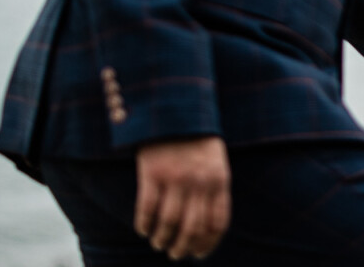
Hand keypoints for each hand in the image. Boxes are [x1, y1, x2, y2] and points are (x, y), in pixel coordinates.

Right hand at [135, 136, 230, 259]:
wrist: (176, 110)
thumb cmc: (198, 141)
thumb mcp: (216, 163)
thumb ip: (214, 191)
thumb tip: (206, 231)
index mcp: (219, 180)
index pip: (217, 223)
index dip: (208, 244)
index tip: (198, 254)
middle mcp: (199, 181)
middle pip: (192, 228)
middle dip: (183, 248)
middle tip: (175, 254)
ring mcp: (175, 177)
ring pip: (169, 222)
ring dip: (162, 239)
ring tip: (159, 243)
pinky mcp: (151, 172)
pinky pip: (146, 208)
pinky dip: (144, 225)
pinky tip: (143, 230)